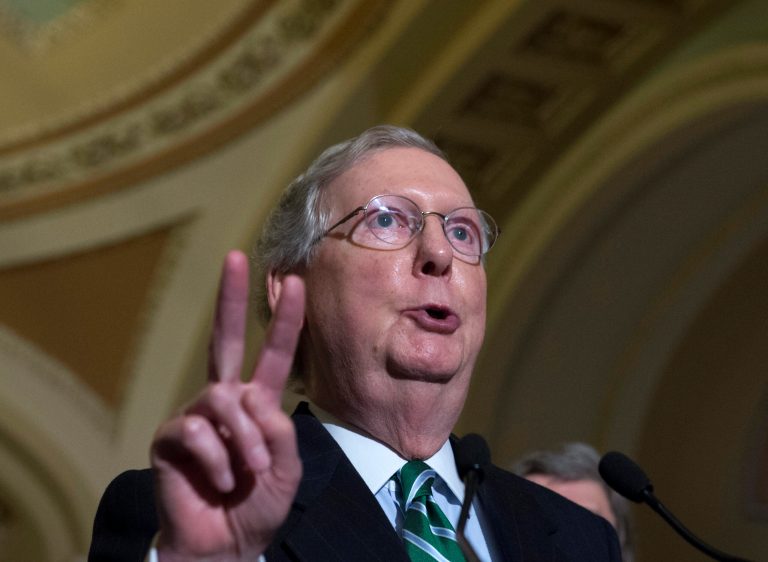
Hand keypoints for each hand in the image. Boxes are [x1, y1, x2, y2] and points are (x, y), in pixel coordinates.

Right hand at [151, 250, 304, 560]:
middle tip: (235, 256)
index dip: (284, 320)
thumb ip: (278, 431)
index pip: (272, 354)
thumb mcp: (286, 468)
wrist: (226, 546)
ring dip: (242, 440)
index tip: (294, 281)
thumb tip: (254, 399)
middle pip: (224, 339)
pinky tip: (219, 482)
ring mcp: (194, 416)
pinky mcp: (169, 438)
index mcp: (256, 403)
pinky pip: (196, 431)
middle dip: (231, 297)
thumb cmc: (257, 506)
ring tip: (246, 474)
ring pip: (221, 398)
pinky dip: (217, 460)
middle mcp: (224, 400)